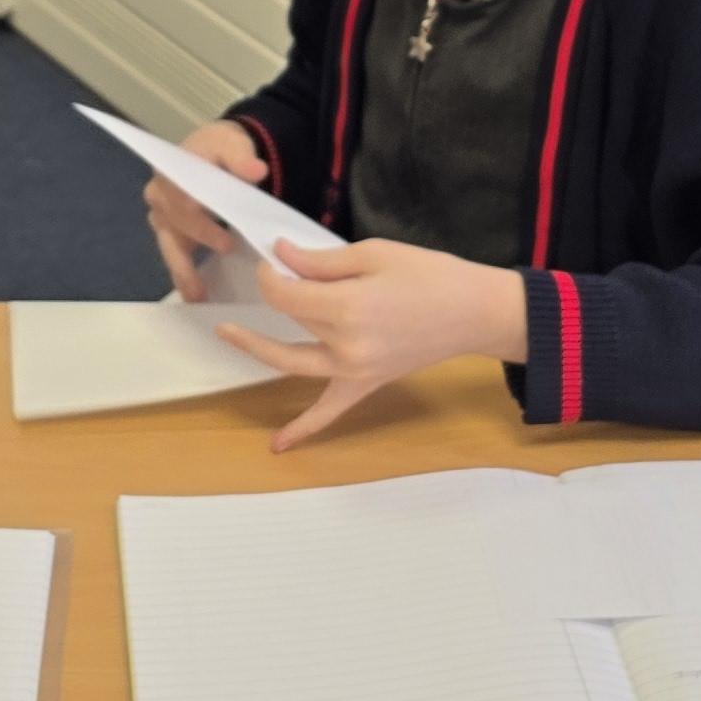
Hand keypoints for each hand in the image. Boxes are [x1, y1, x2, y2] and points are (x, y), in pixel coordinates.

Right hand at [146, 117, 267, 299]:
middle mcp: (159, 196)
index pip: (181, 200)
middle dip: (198, 245)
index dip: (201, 223)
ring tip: (198, 296)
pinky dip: (184, 276)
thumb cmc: (220, 150)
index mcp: (171, 172)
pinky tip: (197, 296)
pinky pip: (174, 256)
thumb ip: (242, 157)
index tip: (225, 241)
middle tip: (226, 256)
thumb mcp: (233, 146)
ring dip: (183, 272)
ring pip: (170, 247)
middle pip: (174, 226)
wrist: (212, 154)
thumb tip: (256, 170)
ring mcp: (162, 218)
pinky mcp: (170, 234)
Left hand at [222, 239, 529, 450]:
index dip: (272, 273)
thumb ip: (321, 261)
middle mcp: (344, 344)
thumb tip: (281, 258)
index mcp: (346, 306)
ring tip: (227, 332)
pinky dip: (303, 429)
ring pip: (292, 361)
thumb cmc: (430, 275)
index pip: (286, 293)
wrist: (473, 312)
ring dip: (256, 348)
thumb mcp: (374, 254)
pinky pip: (329, 412)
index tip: (275, 257)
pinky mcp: (364, 385)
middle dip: (278, 292)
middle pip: (292, 317)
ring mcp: (352, 371)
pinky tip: (277, 446)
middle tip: (271, 273)